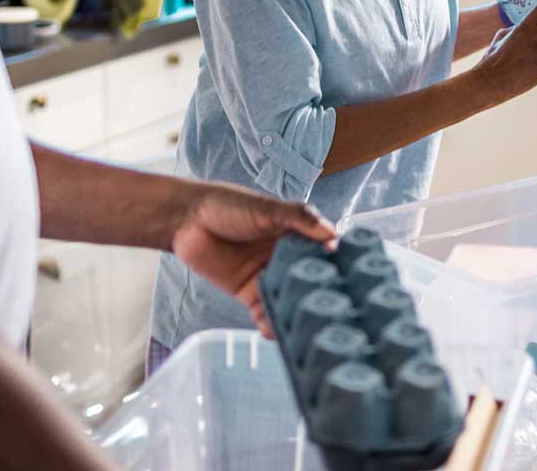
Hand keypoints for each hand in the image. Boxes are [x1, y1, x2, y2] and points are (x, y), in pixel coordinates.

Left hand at [171, 183, 336, 336]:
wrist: (186, 220)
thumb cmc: (226, 204)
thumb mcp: (265, 207)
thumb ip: (298, 218)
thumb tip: (332, 232)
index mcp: (296, 233)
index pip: (323, 250)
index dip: (336, 264)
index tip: (350, 278)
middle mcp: (286, 256)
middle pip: (309, 279)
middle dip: (320, 295)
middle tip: (334, 311)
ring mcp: (268, 276)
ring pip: (289, 298)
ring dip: (297, 312)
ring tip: (309, 327)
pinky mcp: (249, 293)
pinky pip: (264, 312)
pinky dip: (270, 324)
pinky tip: (276, 332)